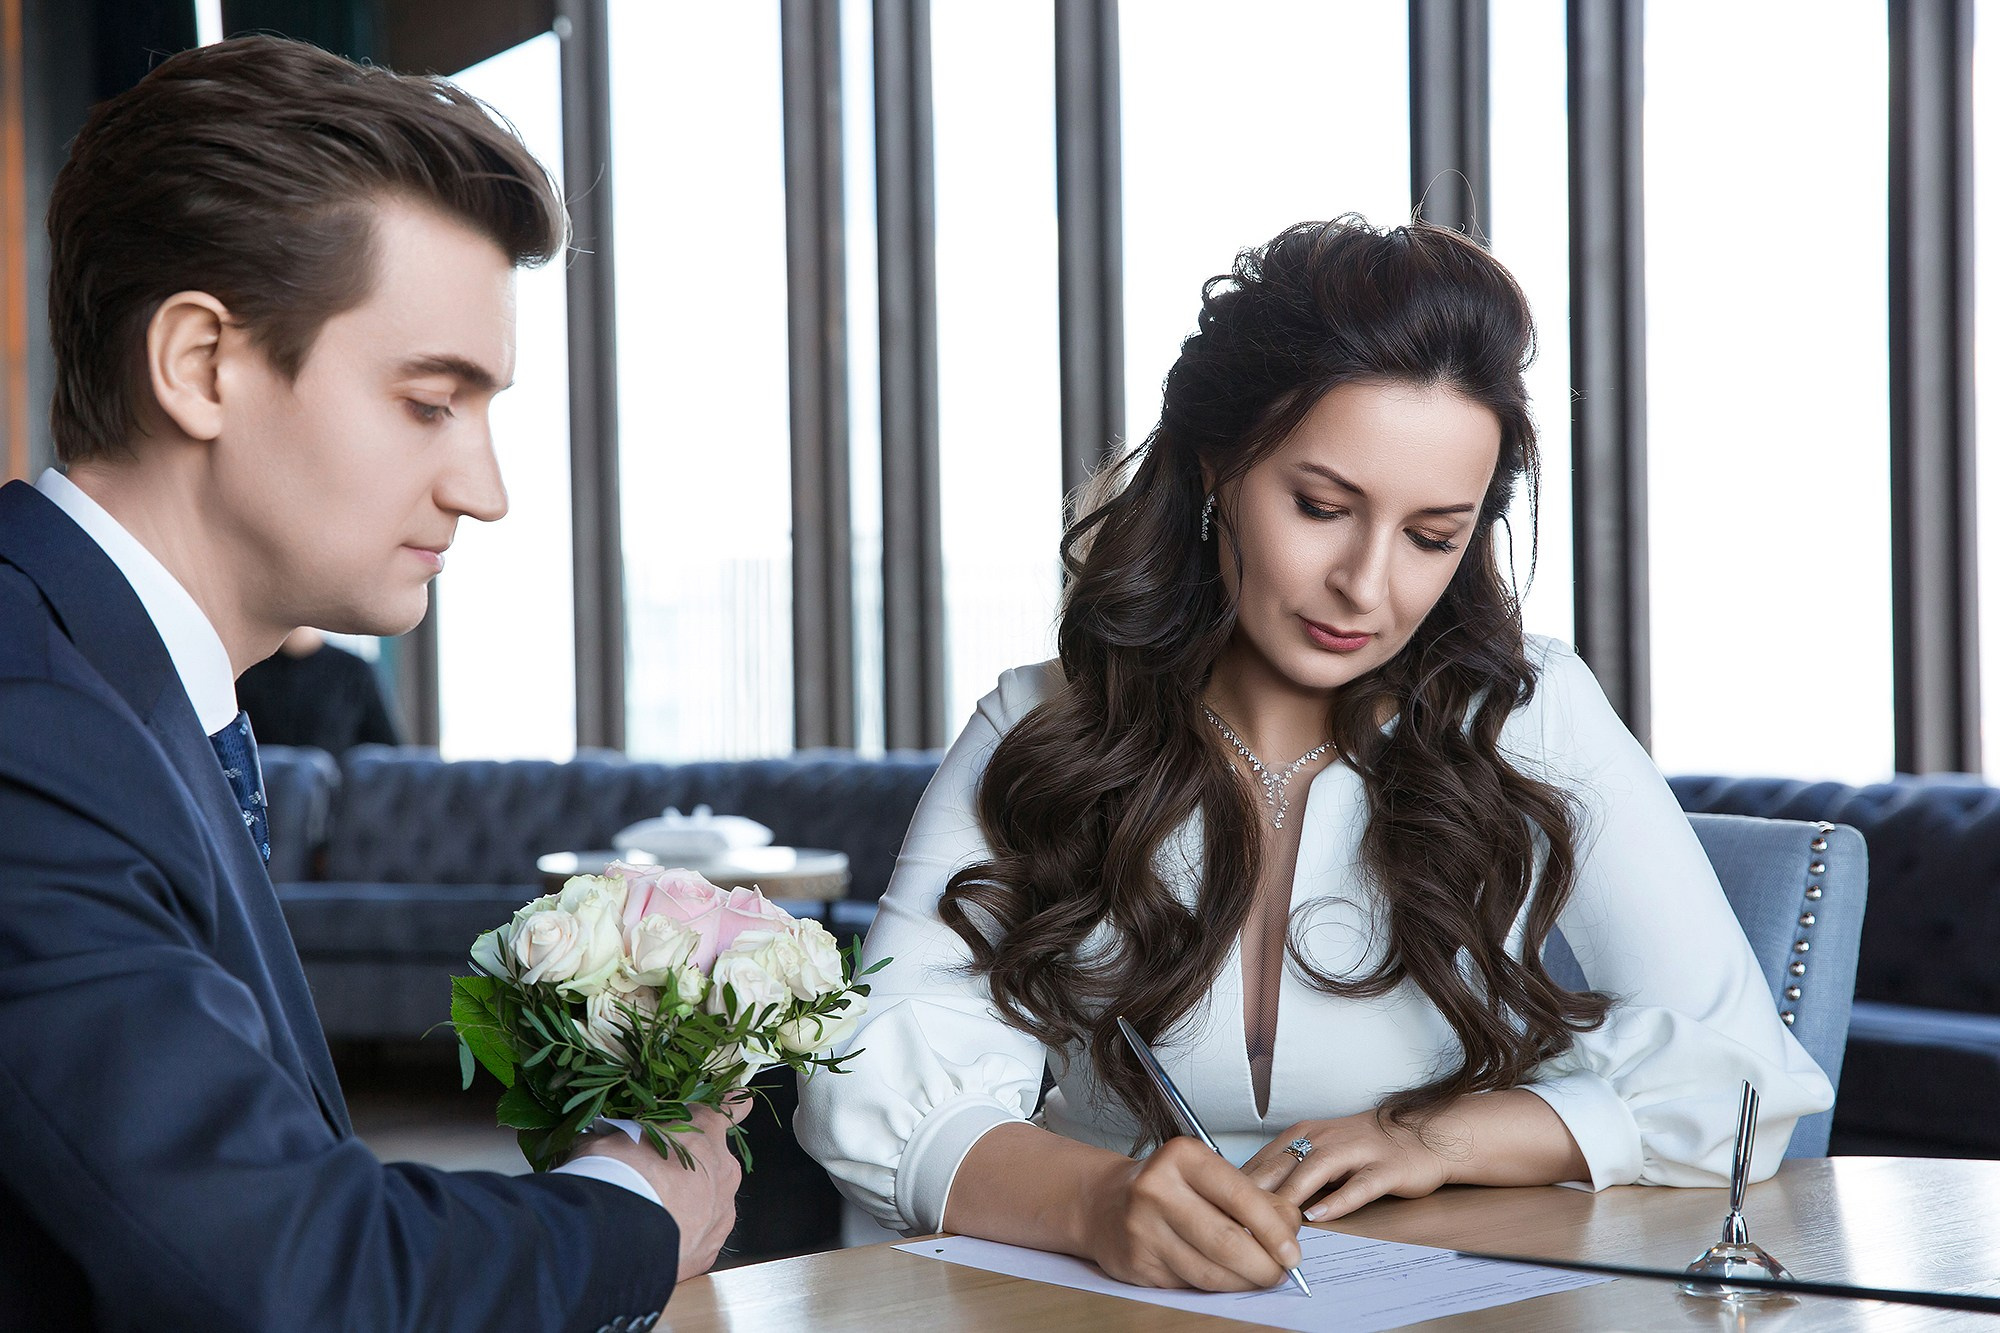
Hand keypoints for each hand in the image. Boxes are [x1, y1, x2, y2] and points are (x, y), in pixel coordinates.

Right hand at [571, 1093, 751, 1280]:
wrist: (618, 1234)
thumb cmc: (617, 1173)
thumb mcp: (613, 1135)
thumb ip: (624, 1132)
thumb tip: (611, 1134)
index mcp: (704, 1132)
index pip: (729, 1108)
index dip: (730, 1104)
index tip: (737, 1100)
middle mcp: (723, 1171)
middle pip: (713, 1163)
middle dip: (689, 1167)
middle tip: (652, 1176)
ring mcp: (721, 1214)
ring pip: (709, 1203)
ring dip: (686, 1205)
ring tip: (648, 1214)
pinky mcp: (707, 1253)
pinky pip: (697, 1239)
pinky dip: (681, 1238)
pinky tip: (653, 1240)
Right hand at [1080, 1136, 1303, 1290]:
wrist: (1105, 1202)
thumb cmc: (1168, 1187)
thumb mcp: (1208, 1176)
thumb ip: (1253, 1198)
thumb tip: (1289, 1231)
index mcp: (1182, 1156)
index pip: (1240, 1197)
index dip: (1273, 1230)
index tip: (1293, 1252)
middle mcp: (1156, 1188)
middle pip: (1227, 1242)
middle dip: (1263, 1266)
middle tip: (1280, 1273)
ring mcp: (1142, 1228)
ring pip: (1209, 1271)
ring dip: (1243, 1282)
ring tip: (1257, 1277)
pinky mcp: (1136, 1263)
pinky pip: (1189, 1285)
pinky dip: (1215, 1287)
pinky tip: (1222, 1277)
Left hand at [1241, 1112, 1452, 1222]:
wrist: (1419, 1136)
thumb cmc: (1362, 1149)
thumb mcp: (1318, 1152)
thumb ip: (1287, 1172)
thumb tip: (1245, 1201)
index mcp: (1303, 1134)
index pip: (1262, 1161)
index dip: (1237, 1188)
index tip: (1216, 1212)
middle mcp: (1325, 1138)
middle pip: (1282, 1165)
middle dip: (1255, 1195)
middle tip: (1233, 1223)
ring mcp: (1356, 1151)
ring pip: (1315, 1171)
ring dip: (1291, 1197)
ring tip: (1271, 1222)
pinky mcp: (1385, 1168)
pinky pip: (1358, 1185)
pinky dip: (1338, 1200)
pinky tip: (1320, 1215)